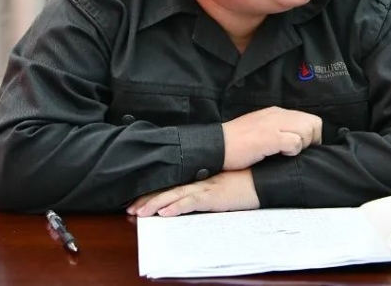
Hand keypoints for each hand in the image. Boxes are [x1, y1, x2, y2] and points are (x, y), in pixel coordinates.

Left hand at [126, 170, 259, 216]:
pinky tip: (164, 212)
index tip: (137, 200)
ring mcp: (204, 188)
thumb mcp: (221, 183)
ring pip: (174, 196)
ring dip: (154, 204)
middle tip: (129, 209)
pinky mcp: (212, 197)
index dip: (153, 192)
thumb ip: (206, 187)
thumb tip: (193, 195)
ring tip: (138, 212)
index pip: (171, 185)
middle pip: (167, 190)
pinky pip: (191, 202)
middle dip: (146, 200)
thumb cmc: (244, 182)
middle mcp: (198, 182)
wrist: (261, 179)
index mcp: (199, 179)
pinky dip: (176, 207)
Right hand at [221, 106, 321, 169]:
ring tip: (286, 153)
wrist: (216, 146)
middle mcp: (277, 114)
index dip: (311, 135)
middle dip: (311, 140)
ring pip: (307, 130)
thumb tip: (296, 140)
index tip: (303, 148)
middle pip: (313, 122)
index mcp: (275, 112)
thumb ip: (277, 130)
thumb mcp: (260, 130)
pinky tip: (280, 155)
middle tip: (298, 152)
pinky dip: (292, 151)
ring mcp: (273, 124)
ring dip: (302, 145)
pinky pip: (295, 142)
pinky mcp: (270, 137)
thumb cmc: (236, 144)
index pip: (309, 118)